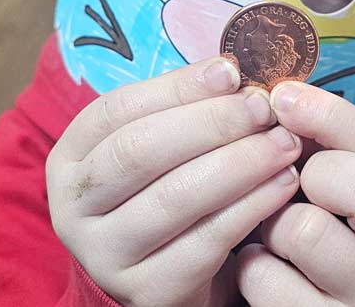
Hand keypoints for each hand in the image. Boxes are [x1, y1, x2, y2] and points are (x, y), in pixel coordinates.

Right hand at [46, 58, 302, 306]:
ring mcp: (104, 254)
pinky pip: (205, 242)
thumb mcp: (158, 152)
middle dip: (211, 123)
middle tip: (263, 108)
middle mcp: (73, 207)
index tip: (231, 71)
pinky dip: (251, 207)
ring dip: (239, 163)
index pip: (119, 109)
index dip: (177, 87)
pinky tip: (282, 184)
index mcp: (70, 157)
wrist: (160, 282)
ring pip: (174, 197)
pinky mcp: (146, 291)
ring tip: (284, 143)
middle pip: (141, 151)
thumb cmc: (163, 195)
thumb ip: (184, 113)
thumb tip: (233, 74)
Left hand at [236, 82, 354, 306]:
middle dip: (319, 175)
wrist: (338, 299)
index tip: (283, 97)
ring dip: (274, 221)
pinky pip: (265, 281)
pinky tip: (266, 261)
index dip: (330, 114)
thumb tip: (279, 94)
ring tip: (277, 225)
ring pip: (306, 233)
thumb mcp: (349, 172)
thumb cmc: (334, 217)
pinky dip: (252, 264)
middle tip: (300, 181)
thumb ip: (326, 133)